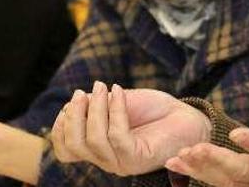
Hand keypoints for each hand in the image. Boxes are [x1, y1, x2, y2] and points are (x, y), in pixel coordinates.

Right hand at [51, 81, 211, 175]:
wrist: (189, 117)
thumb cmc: (153, 110)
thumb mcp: (118, 103)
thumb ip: (96, 105)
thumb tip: (75, 101)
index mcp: (99, 149)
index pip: (66, 151)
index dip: (60, 128)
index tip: (69, 104)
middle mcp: (108, 159)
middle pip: (75, 146)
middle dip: (74, 116)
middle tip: (83, 92)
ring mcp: (122, 162)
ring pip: (94, 140)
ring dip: (95, 108)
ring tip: (101, 87)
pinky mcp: (139, 158)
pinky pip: (118, 135)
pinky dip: (115, 110)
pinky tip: (120, 91)